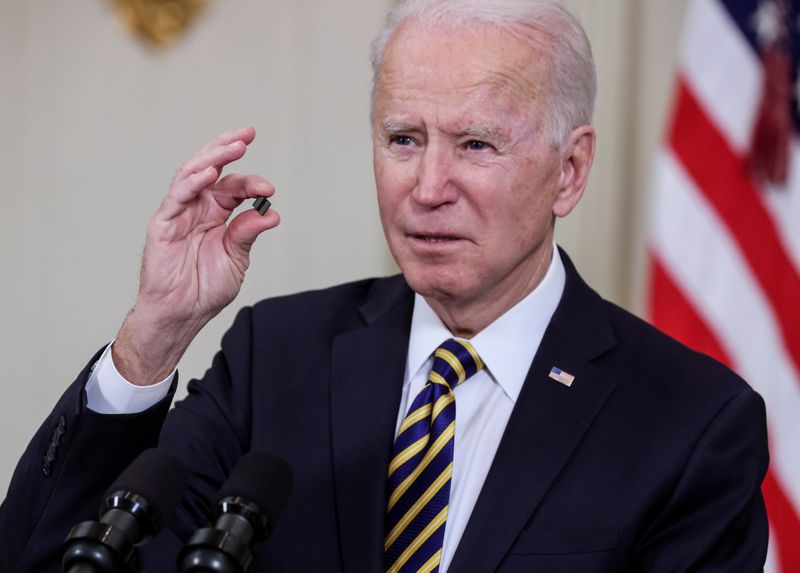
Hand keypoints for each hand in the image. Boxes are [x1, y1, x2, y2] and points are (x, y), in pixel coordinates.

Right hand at [113, 127, 278, 385]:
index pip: (233, 187)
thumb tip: (270, 212)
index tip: (269, 187)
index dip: (251, 182)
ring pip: (193, 175)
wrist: (182, 314)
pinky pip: (177, 197)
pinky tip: (210, 173)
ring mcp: (179, 213)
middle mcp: (197, 208)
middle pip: (211, 169)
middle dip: (228, 148)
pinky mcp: (163, 224)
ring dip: (213, 157)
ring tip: (233, 146)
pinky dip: (192, 183)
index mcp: (216, 215)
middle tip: (248, 134)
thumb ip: (248, 233)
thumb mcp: (236, 259)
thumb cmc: (205, 289)